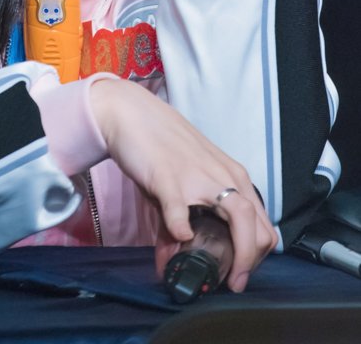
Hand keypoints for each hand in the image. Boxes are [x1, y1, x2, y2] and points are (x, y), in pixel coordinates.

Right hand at [90, 79, 277, 291]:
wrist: (131, 115)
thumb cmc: (159, 147)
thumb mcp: (180, 184)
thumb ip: (181, 221)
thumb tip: (173, 259)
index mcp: (233, 176)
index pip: (264, 226)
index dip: (257, 258)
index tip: (238, 275)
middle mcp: (225, 176)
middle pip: (260, 229)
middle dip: (249, 265)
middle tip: (229, 281)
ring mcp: (200, 177)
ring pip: (241, 219)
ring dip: (236, 257)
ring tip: (216, 275)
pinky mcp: (168, 178)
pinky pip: (181, 211)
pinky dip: (182, 230)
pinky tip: (177, 238)